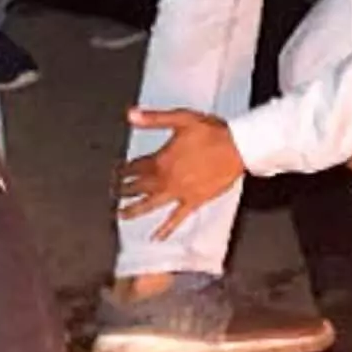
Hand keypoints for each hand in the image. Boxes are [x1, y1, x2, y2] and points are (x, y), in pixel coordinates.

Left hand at [116, 107, 250, 230]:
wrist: (238, 148)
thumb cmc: (212, 133)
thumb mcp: (181, 119)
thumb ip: (153, 119)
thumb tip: (130, 114)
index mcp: (162, 160)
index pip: (136, 167)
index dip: (123, 169)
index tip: (116, 173)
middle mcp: (167, 179)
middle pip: (139, 186)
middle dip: (124, 189)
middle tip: (113, 194)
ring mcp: (179, 193)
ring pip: (151, 204)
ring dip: (135, 210)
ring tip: (122, 215)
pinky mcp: (194, 201)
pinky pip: (176, 218)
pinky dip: (166, 229)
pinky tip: (157, 237)